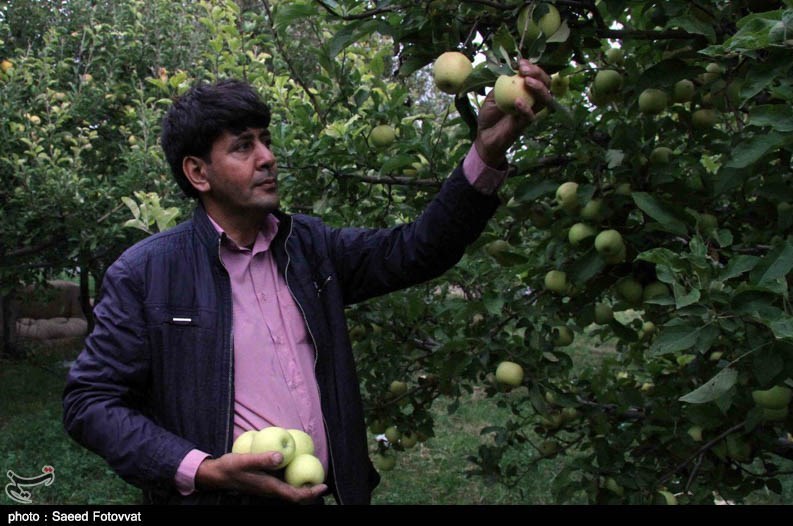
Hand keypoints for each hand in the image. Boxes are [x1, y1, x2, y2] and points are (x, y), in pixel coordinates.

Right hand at [195, 452, 327, 503]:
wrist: (217, 474)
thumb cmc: (230, 467)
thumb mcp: (245, 460)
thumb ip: (262, 459)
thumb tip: (280, 456)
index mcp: (269, 487)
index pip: (294, 496)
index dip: (310, 493)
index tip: (323, 487)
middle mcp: (270, 490)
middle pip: (295, 496)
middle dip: (310, 492)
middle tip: (324, 483)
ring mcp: (267, 487)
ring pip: (289, 491)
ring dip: (303, 487)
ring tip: (315, 476)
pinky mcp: (264, 482)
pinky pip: (283, 484)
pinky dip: (293, 480)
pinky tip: (296, 468)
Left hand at [474, 60, 551, 166]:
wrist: (484, 136)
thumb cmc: (489, 115)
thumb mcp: (493, 95)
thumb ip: (502, 83)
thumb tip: (508, 68)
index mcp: (525, 91)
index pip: (536, 76)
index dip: (532, 67)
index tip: (520, 62)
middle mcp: (532, 101)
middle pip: (546, 84)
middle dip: (538, 73)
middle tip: (524, 69)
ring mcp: (529, 113)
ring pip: (545, 100)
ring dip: (538, 88)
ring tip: (527, 80)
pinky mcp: (524, 125)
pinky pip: (530, 116)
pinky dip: (526, 108)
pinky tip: (518, 101)